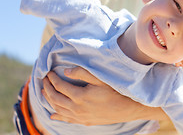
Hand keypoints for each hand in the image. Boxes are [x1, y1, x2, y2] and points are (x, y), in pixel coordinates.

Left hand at [42, 67, 160, 125]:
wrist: (128, 108)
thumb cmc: (116, 91)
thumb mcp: (100, 78)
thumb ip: (82, 73)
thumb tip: (65, 71)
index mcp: (80, 96)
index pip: (60, 86)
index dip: (52, 79)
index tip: (48, 73)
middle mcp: (77, 109)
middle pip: (55, 99)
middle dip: (47, 89)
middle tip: (43, 81)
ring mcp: (80, 117)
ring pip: (59, 110)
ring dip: (49, 101)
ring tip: (44, 93)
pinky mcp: (85, 122)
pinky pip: (67, 120)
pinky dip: (58, 117)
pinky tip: (52, 115)